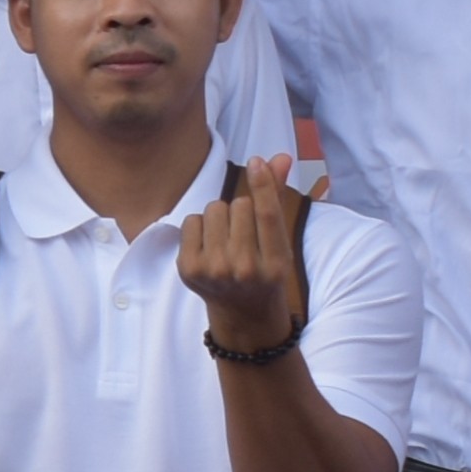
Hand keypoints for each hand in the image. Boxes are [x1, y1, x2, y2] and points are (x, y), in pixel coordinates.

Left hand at [175, 152, 313, 355]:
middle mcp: (244, 269)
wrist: (243, 314)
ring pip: (214, 209)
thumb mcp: (279, 242)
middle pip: (238, 205)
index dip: (262, 184)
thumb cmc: (264, 270)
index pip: (267, 214)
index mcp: (275, 263)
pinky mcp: (189, 269)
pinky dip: (199, 226)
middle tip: (244, 234)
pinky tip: (209, 245)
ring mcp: (214, 271)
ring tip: (227, 239)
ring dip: (220, 216)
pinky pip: (191, 220)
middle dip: (241, 209)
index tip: (256, 162)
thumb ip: (277, 198)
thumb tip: (281, 157)